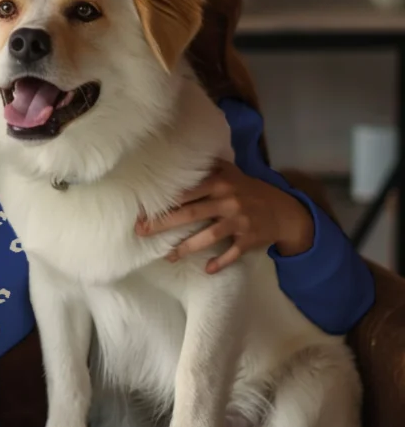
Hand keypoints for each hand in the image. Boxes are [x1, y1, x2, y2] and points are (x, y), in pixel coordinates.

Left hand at [134, 158, 313, 273]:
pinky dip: (221, 261)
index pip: (186, 192)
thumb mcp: (231, 173)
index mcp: (220, 183)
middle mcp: (228, 201)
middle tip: (141, 232)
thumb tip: (178, 157)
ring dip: (187, 247)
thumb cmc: (250, 191)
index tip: (142, 209)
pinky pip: (232, 253)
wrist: (285, 211)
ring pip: (209, 236)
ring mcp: (239, 221)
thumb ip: (208, 168)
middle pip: (191, 213)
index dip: (164, 201)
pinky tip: (207, 269)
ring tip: (168, 256)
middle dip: (164, 223)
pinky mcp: (249, 239)